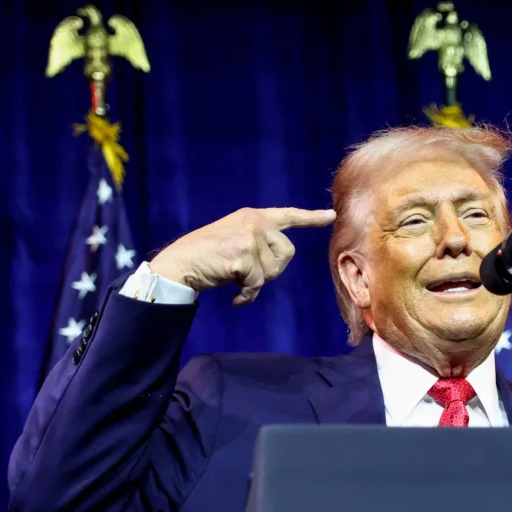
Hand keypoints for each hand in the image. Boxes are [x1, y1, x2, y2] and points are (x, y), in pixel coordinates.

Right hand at [149, 207, 335, 305]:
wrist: (180, 264)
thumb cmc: (207, 258)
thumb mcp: (236, 243)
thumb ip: (259, 246)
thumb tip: (278, 263)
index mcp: (253, 216)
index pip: (288, 215)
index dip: (310, 217)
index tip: (330, 215)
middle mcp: (254, 221)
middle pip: (288, 252)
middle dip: (272, 270)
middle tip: (247, 275)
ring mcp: (250, 235)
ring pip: (274, 269)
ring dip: (257, 282)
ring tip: (235, 278)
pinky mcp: (243, 252)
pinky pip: (258, 282)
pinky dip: (247, 294)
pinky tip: (234, 295)